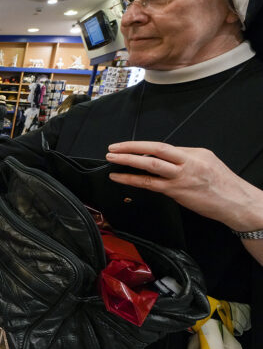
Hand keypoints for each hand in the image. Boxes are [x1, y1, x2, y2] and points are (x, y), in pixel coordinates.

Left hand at [106, 141, 262, 232]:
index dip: (140, 145)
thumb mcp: (206, 162)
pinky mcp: (178, 193)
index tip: (124, 145)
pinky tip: (121, 178)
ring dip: (128, 163)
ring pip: (150, 167)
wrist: (237, 203)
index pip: (162, 146)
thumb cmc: (222, 184)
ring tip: (112, 161)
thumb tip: (161, 156)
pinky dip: (133, 180)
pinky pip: (151, 185)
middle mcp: (188, 163)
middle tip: (112, 149)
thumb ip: (183, 158)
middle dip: (130, 149)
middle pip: (154, 151)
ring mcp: (182, 179)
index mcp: (194, 154)